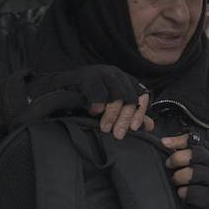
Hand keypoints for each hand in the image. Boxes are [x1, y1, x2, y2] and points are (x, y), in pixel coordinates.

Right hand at [29, 65, 153, 138]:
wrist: (58, 90)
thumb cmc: (86, 101)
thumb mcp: (111, 109)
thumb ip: (130, 115)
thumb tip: (150, 127)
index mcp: (125, 81)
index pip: (141, 95)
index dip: (140, 112)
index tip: (135, 129)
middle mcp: (116, 74)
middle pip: (129, 97)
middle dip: (124, 118)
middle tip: (118, 135)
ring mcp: (102, 73)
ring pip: (116, 95)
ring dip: (111, 114)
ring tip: (104, 128)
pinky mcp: (87, 75)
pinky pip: (97, 90)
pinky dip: (97, 103)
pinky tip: (93, 112)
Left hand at [162, 134, 208, 208]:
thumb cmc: (202, 178)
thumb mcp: (199, 161)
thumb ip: (184, 149)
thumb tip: (165, 142)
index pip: (196, 140)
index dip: (179, 140)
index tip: (165, 144)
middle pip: (197, 154)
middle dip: (178, 158)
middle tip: (169, 164)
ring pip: (194, 173)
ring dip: (179, 176)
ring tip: (175, 180)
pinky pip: (193, 193)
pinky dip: (183, 192)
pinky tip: (181, 192)